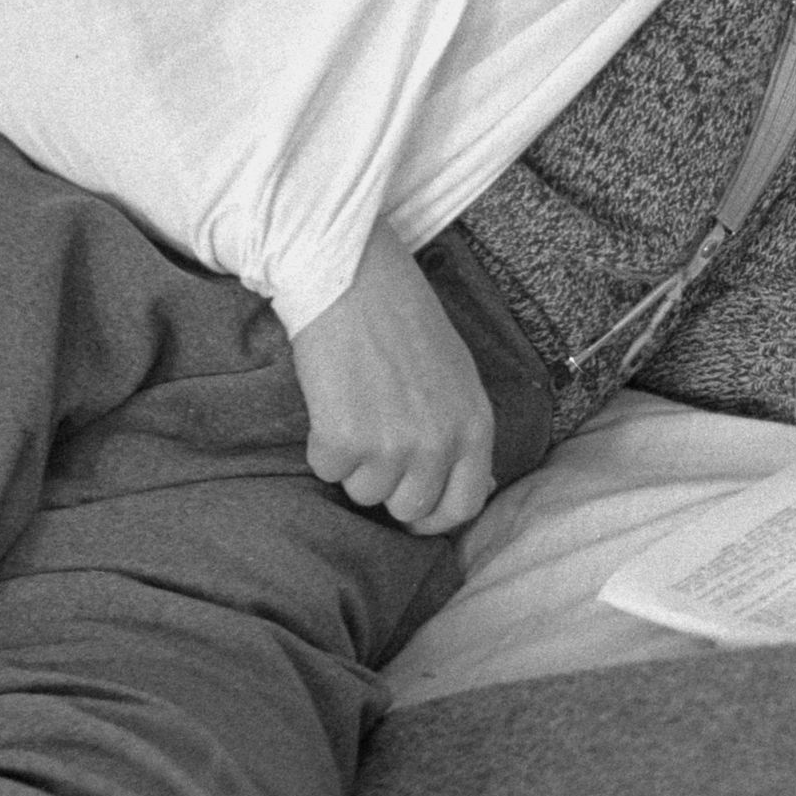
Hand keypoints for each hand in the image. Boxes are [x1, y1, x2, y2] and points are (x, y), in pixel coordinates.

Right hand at [287, 224, 497, 534]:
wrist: (352, 279)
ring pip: (363, 491)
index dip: (434, 517)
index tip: (411, 510)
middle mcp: (439, 444)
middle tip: (372, 442)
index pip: (463, 506)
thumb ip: (463, 433)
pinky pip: (327, 470)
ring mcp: (392, 446)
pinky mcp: (344, 440)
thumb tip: (474, 486)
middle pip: (408, 507)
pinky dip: (321, 445)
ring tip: (354, 408)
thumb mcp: (458, 378)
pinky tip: (330, 402)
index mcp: (475, 428)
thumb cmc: (404, 320)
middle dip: (386, 485)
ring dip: (353, 462)